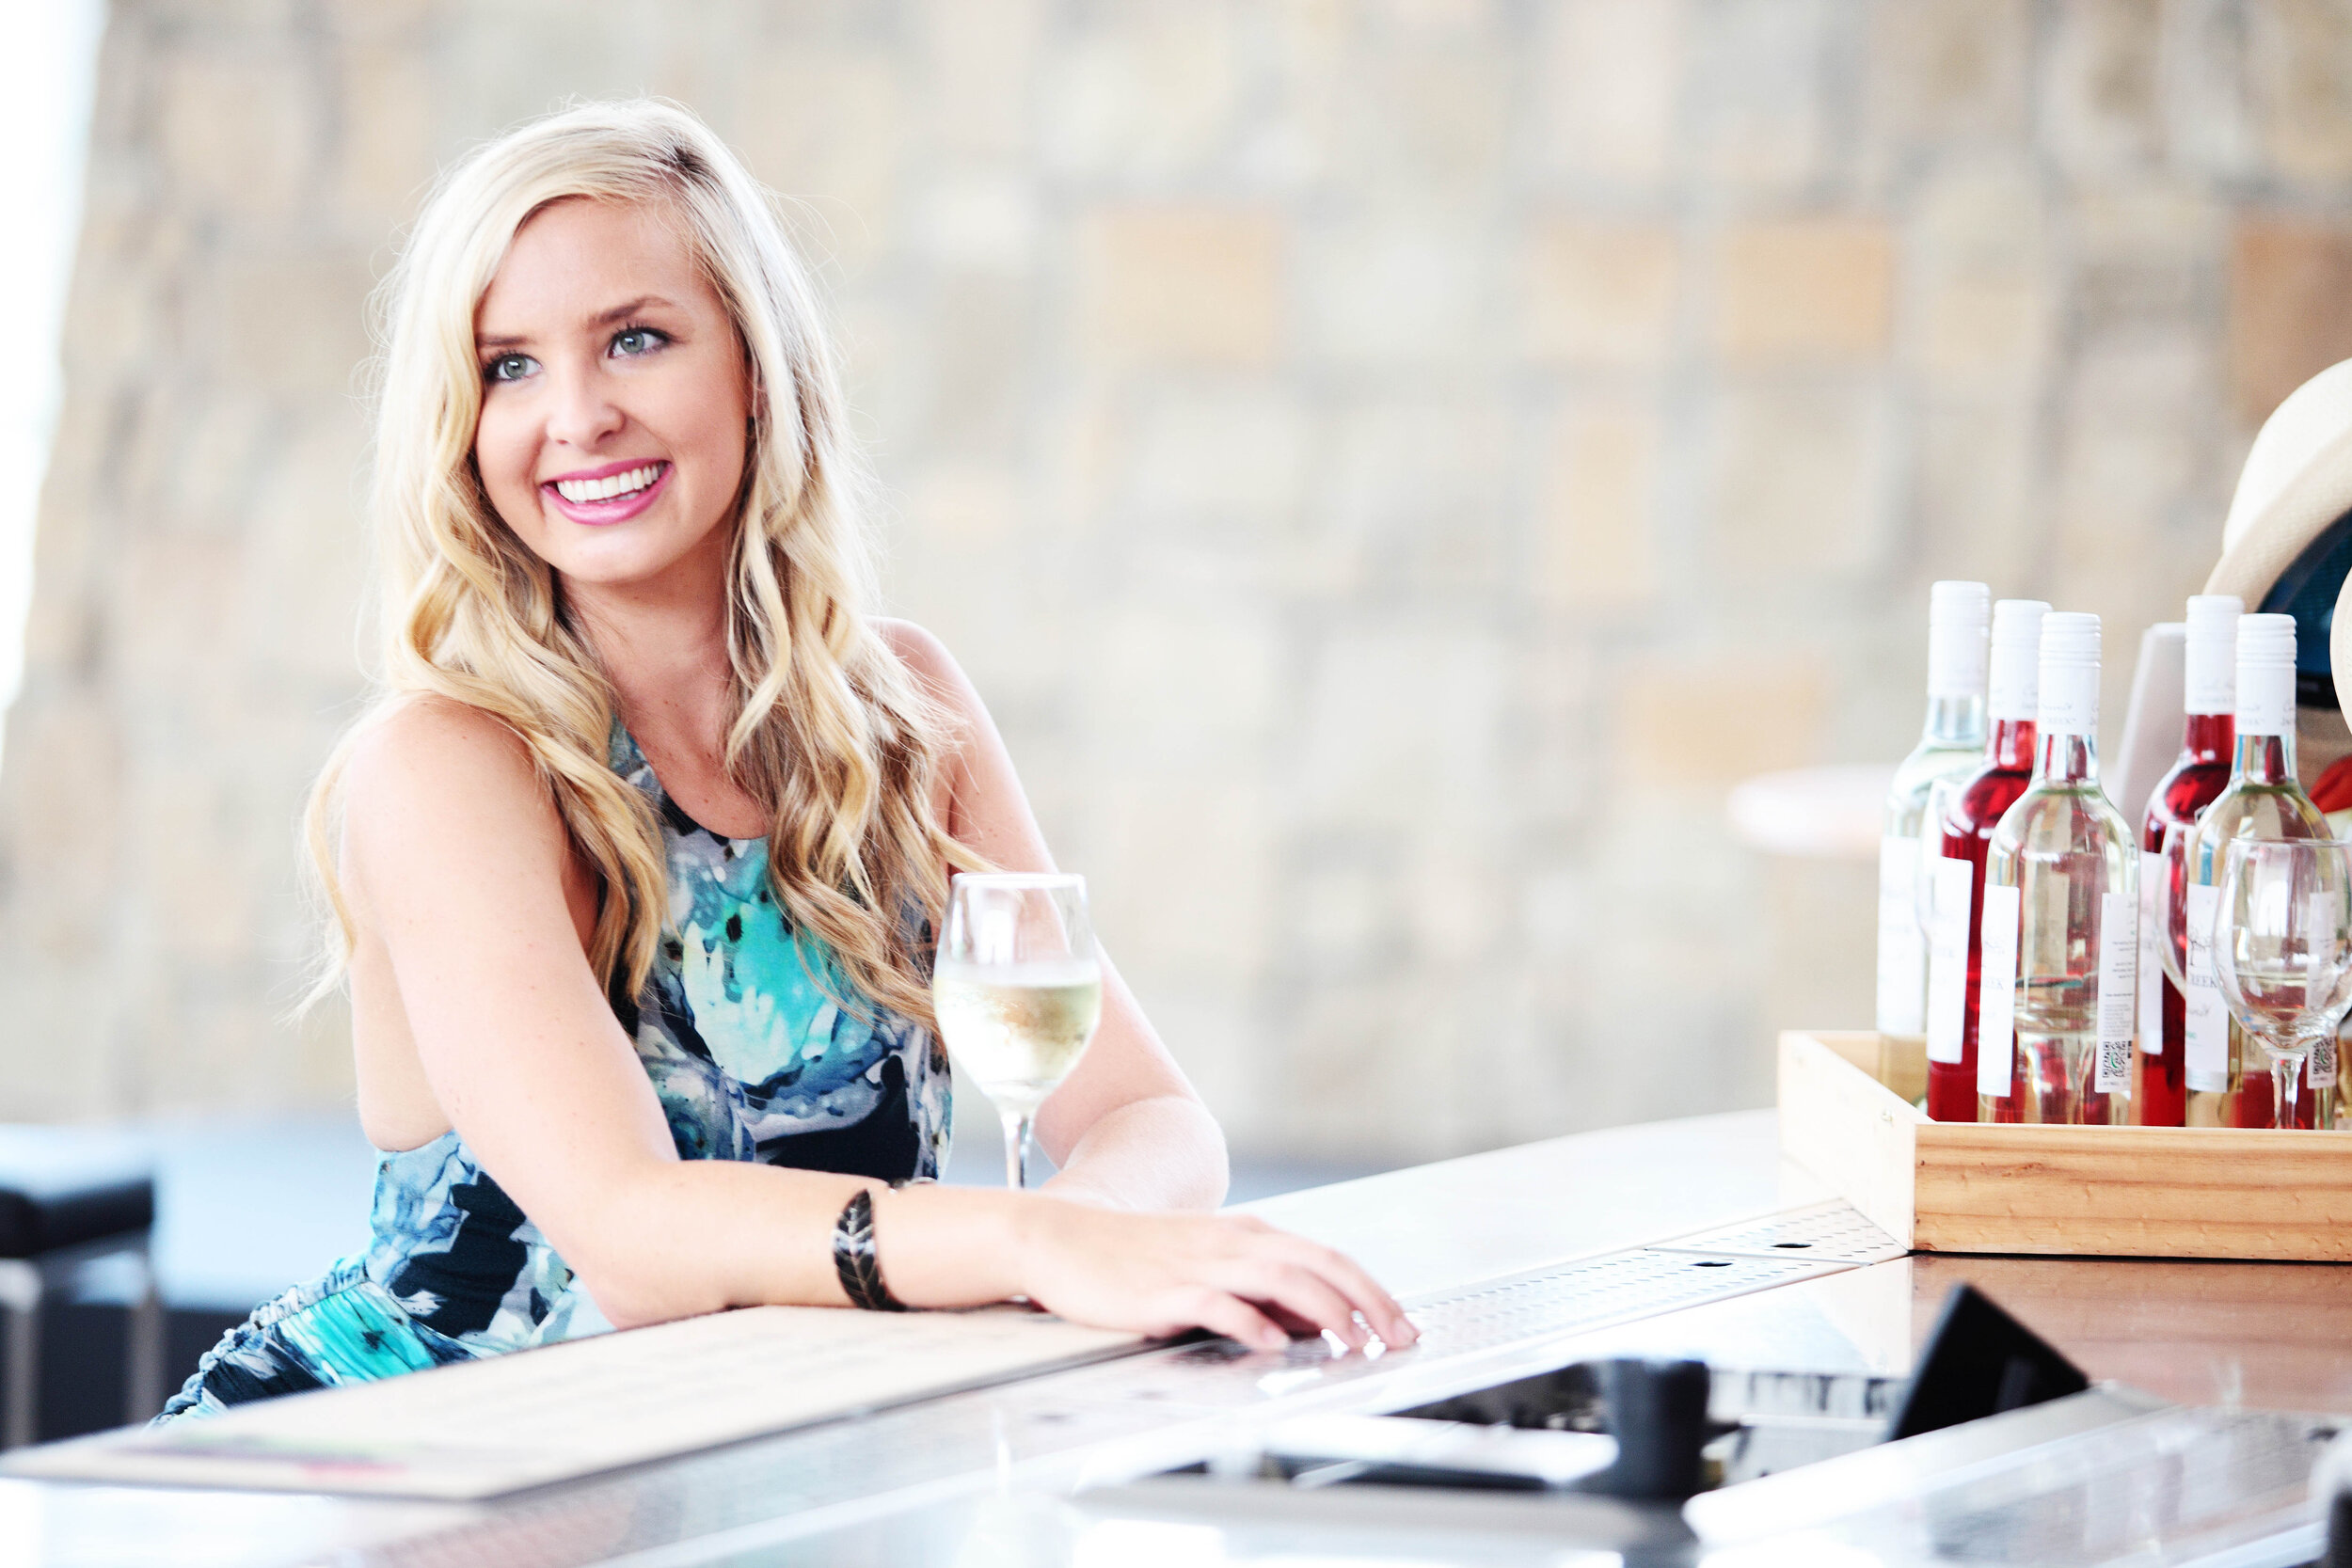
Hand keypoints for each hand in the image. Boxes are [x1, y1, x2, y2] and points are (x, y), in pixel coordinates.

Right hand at [1011, 1197, 1417, 1352]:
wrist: (1061, 1239)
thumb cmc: (1134, 1257)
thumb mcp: (1207, 1265)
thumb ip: (1258, 1289)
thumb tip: (1312, 1320)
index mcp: (1247, 1235)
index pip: (1326, 1257)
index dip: (1371, 1290)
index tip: (1403, 1323)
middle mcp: (1231, 1242)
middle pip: (1316, 1262)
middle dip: (1366, 1300)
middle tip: (1398, 1337)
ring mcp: (1199, 1263)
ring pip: (1279, 1276)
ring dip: (1324, 1310)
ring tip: (1352, 1341)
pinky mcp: (1164, 1290)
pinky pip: (1218, 1303)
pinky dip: (1252, 1322)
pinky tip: (1274, 1343)